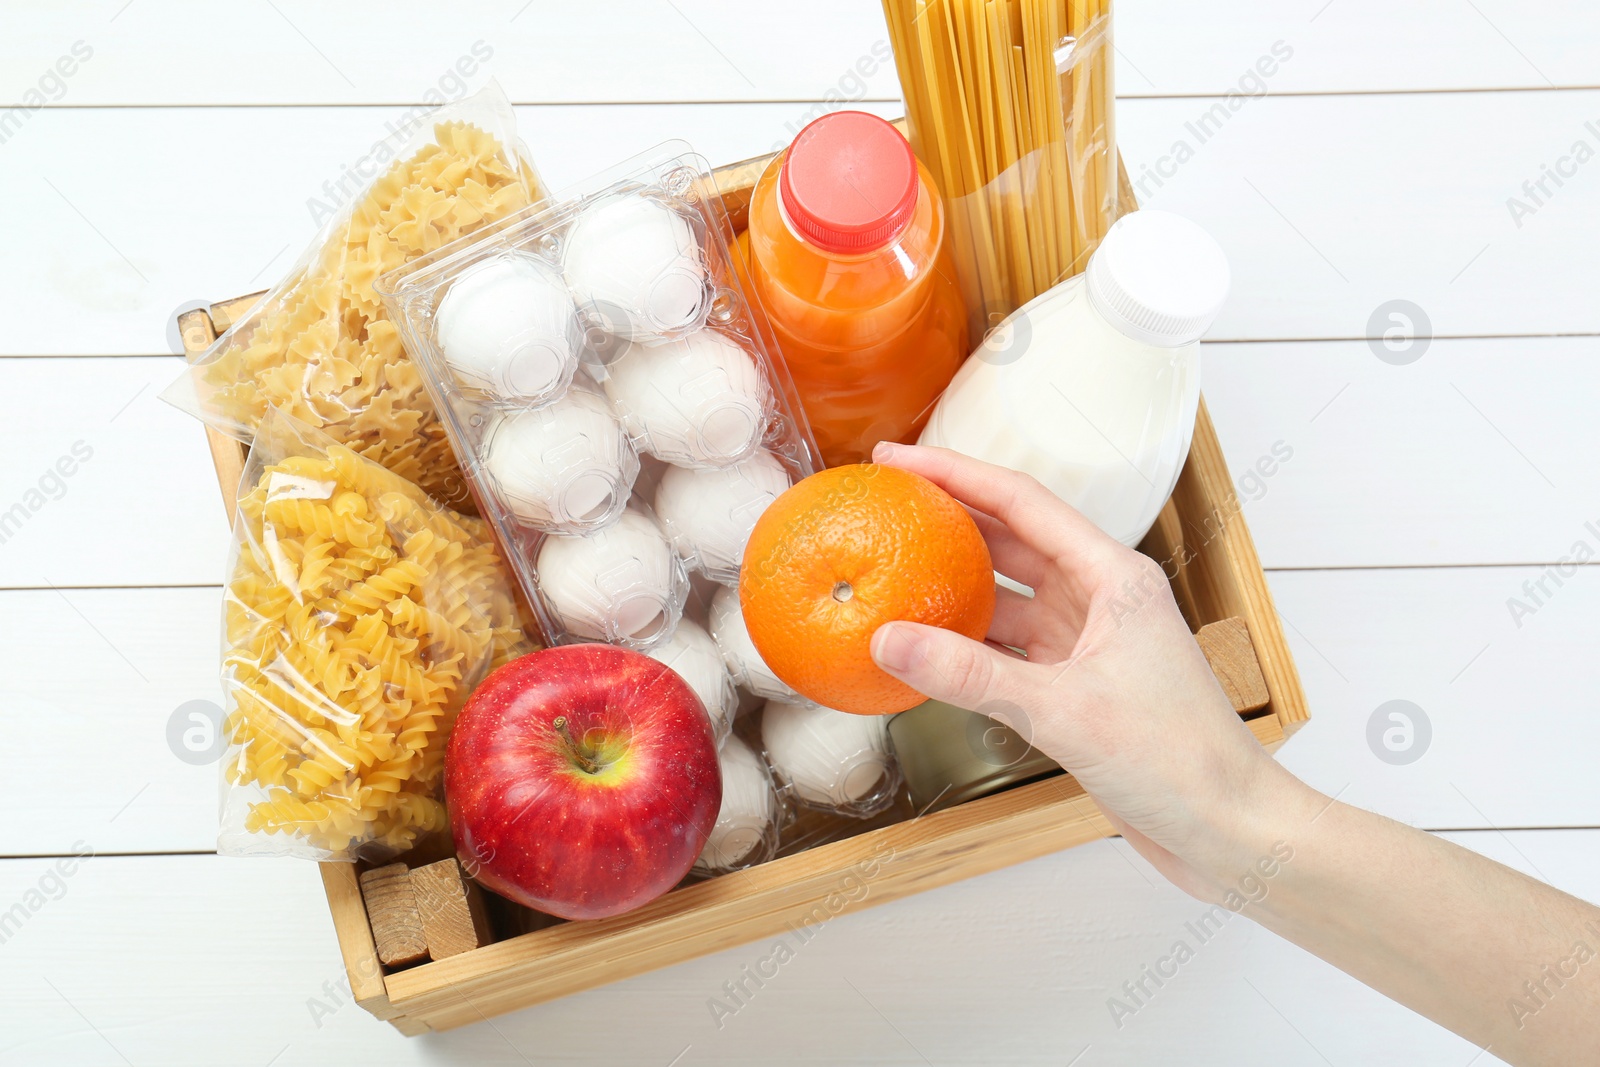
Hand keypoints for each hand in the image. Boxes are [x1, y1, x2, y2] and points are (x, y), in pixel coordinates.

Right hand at [868, 442, 1316, 900]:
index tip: (896, 460)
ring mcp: (1088, 642)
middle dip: (946, 520)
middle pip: (1009, 540)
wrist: (1228, 830)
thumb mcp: (1063, 711)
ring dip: (952, 588)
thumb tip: (888, 639)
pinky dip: (966, 646)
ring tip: (889, 573)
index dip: (954, 472)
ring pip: (1005, 597)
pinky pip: (1007, 650)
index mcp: (1113, 576)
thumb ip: (971, 674)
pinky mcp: (1077, 686)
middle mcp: (1101, 598)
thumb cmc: (1179, 760)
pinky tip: (923, 648)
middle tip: (882, 508)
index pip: (1020, 502)